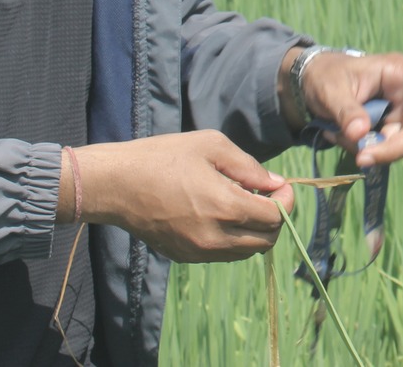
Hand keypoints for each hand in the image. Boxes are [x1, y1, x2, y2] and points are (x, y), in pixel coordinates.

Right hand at [71, 130, 291, 262]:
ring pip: (246, 252)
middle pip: (266, 240)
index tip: (280, 185)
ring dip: (255, 230)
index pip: (275, 217)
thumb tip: (274, 184)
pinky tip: (222, 214)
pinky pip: (223, 255)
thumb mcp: (212, 145)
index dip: (286, 201)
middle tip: (265, 194)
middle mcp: (215, 237)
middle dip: (275, 218)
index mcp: (226, 207)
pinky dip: (234, 239)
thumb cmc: (163, 157)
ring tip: (243, 202)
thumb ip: (248, 166)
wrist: (116, 184)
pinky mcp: (184, 256)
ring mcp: (198, 251)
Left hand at [287, 49, 402, 165]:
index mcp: (400, 72)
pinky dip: (364, 150)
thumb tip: (361, 133)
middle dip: (395, 147)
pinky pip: (387, 150)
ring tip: (338, 133)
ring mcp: (402, 115)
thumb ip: (346, 110)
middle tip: (363, 158)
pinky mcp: (392, 131)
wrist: (312, 88)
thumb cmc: (326, 77)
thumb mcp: (330, 89)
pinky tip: (342, 135)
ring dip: (374, 149)